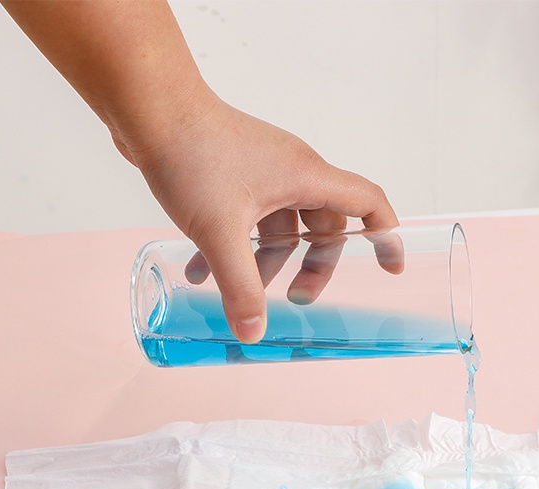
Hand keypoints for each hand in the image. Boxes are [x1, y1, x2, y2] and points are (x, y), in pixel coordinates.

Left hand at [123, 90, 399, 342]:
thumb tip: (253, 331)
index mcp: (307, 178)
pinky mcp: (236, 174)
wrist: (149, 106)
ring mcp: (264, 172)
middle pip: (325, 226)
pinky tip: (200, 271)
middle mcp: (293, 173)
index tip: (390, 268)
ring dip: (264, 261)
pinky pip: (250, 218)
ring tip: (236, 292)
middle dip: (312, 266)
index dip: (386, 236)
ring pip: (282, 226)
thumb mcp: (220, 231)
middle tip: (294, 298)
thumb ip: (240, 286)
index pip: (368, 203)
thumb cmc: (192, 152)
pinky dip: (234, 246)